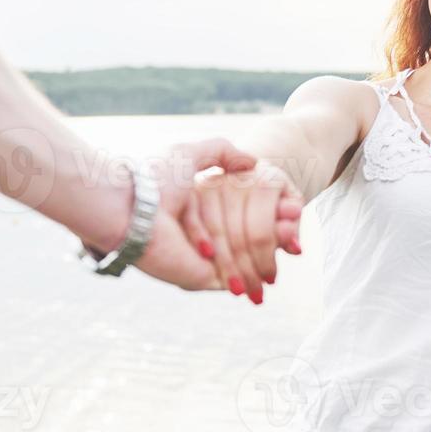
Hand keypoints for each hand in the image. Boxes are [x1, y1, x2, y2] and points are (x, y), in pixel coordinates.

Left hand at [122, 139, 300, 290]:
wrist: (131, 208)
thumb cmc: (155, 179)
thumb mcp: (191, 154)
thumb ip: (222, 153)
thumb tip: (253, 162)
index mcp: (199, 212)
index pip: (242, 217)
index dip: (270, 214)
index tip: (293, 208)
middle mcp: (202, 238)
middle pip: (249, 242)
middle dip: (278, 236)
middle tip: (299, 230)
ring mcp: (203, 261)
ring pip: (249, 262)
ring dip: (275, 254)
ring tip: (298, 245)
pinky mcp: (202, 279)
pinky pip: (238, 277)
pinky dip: (262, 268)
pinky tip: (284, 254)